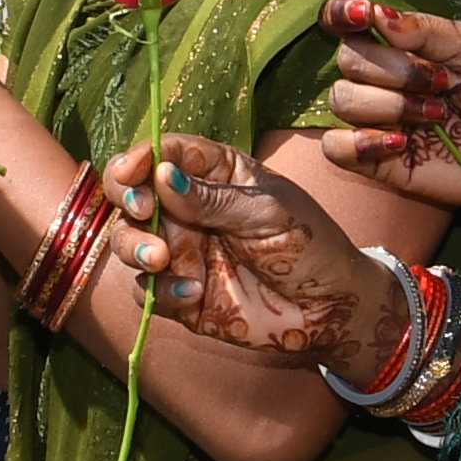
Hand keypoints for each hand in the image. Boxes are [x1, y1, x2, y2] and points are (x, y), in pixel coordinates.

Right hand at [117, 132, 406, 379]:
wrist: (332, 307)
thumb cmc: (310, 244)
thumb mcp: (268, 211)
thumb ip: (213, 198)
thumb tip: (161, 175)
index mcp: (215, 173)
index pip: (165, 153)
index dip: (141, 158)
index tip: (132, 172)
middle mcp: (189, 209)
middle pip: (133, 195)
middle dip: (128, 201)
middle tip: (144, 212)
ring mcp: (182, 252)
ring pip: (130, 242)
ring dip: (135, 246)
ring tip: (161, 258)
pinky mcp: (181, 295)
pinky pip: (147, 291)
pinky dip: (161, 291)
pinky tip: (195, 293)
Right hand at [309, 0, 460, 214]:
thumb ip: (431, 31)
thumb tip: (378, 15)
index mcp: (399, 45)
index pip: (344, 20)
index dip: (339, 12)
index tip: (362, 16)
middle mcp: (379, 78)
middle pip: (349, 59)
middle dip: (394, 69)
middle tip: (440, 83)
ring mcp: (374, 118)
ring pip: (342, 100)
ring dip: (389, 105)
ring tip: (436, 115)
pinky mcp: (374, 159)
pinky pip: (335, 147)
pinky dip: (359, 142)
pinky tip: (400, 143)